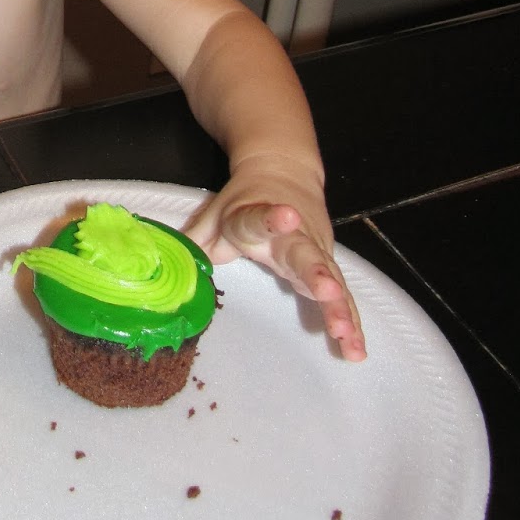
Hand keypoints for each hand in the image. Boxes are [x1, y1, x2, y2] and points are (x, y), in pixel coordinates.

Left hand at [186, 177, 366, 362]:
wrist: (283, 170)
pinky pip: (341, 297)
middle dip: (317, 274)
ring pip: (330, 279)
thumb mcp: (214, 214)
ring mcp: (314, 250)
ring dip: (339, 307)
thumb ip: (193, 241)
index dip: (272, 218)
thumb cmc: (244, 200)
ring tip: (345, 334)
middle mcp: (292, 234)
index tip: (286, 216)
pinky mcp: (328, 266)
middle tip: (326, 291)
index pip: (260, 217)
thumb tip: (162, 268)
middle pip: (305, 254)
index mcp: (256, 216)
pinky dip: (350, 321)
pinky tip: (356, 349)